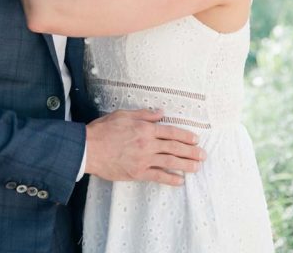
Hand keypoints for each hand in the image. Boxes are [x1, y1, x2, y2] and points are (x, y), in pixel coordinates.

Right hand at [85, 110, 205, 185]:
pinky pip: (158, 176)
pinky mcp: (138, 173)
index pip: (170, 131)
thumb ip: (144, 114)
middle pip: (174, 147)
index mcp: (144, 128)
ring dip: (186, 164)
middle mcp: (147, 144)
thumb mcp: (123, 115)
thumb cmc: (103, 130)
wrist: (89, 149)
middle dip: (191, 151)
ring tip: (197, 167)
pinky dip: (171, 179)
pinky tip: (180, 181)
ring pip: (170, 162)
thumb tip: (160, 113)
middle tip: (203, 154)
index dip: (185, 135)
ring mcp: (143, 159)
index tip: (195, 138)